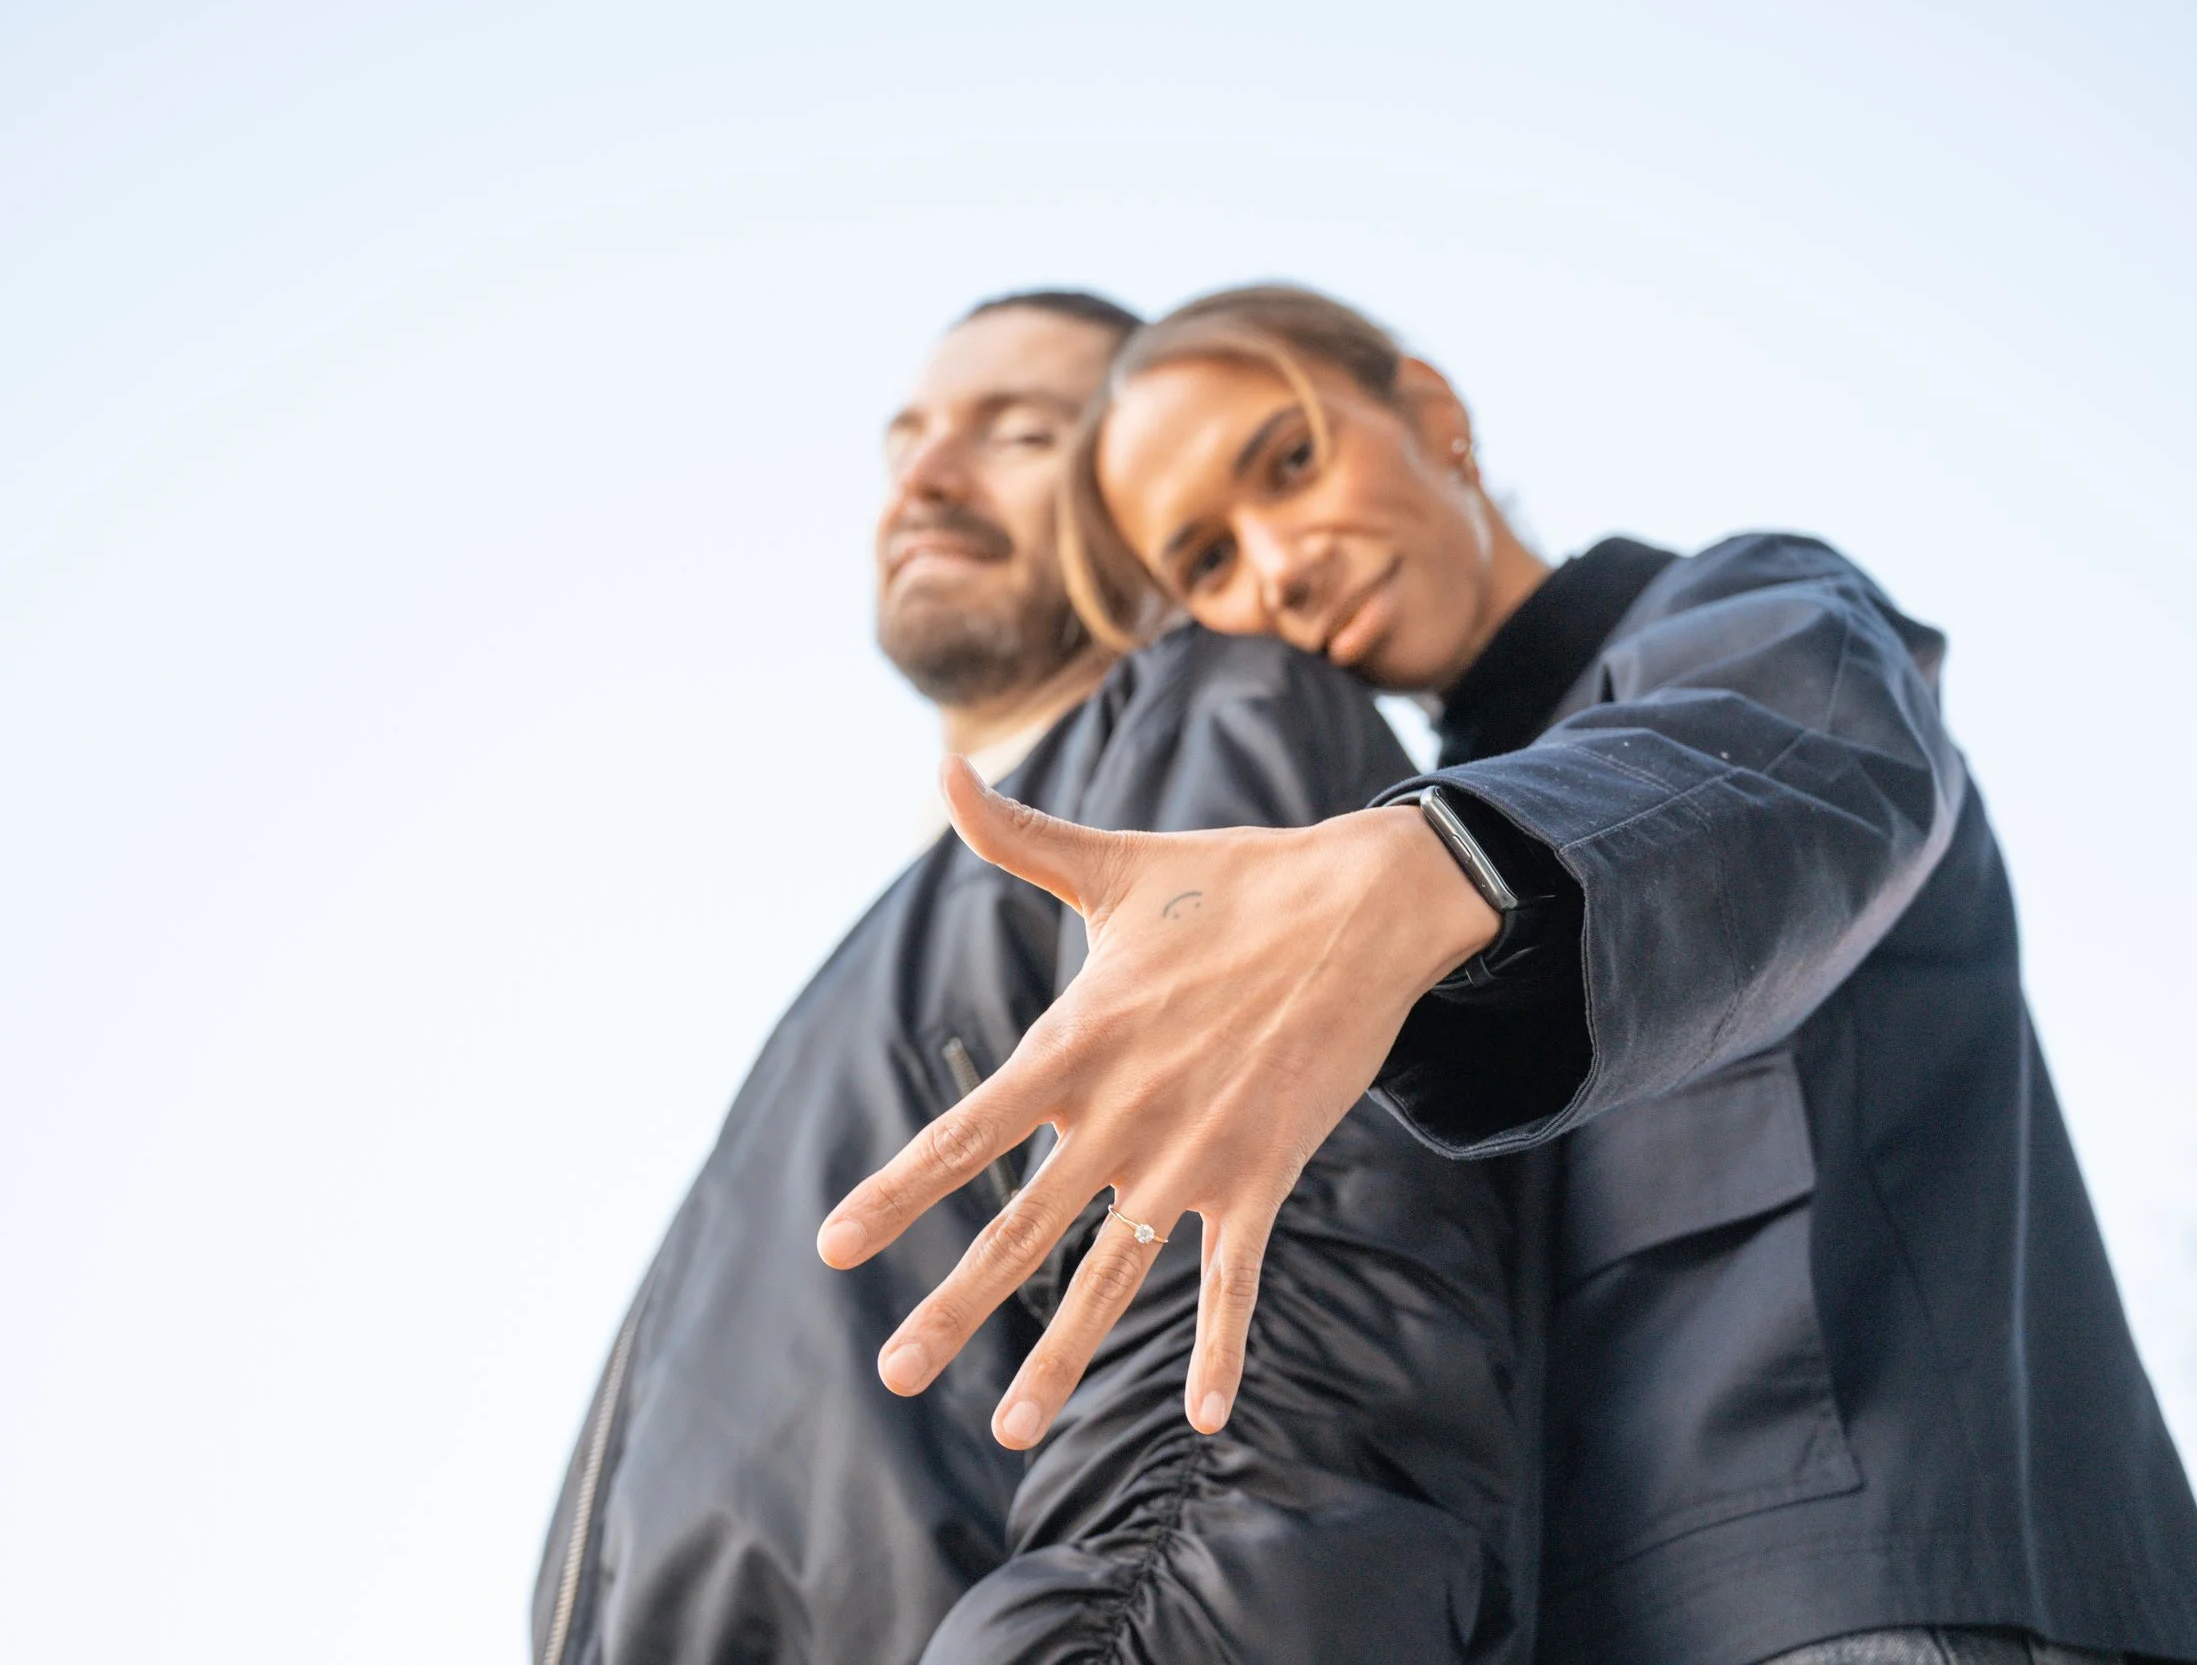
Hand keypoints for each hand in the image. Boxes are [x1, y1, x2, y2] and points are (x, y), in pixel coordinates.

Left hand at [817, 756, 1501, 1447]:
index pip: (962, 1133)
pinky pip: (1233, 1281)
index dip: (895, 1194)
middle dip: (954, 1307)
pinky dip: (1220, 1349)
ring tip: (1009, 1429)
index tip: (832, 1248)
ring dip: (1060, 1356)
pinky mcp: (1264, 1174)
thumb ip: (1018, 836)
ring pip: (1112, 1277)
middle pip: (1021, 1229)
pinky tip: (1201, 1418)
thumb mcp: (1115, 863)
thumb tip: (941, 768)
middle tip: (896, 1370)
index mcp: (1075, 1041)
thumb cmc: (1231, 884)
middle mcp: (1123, 1111)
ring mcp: (1195, 1153)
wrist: (1364, 906)